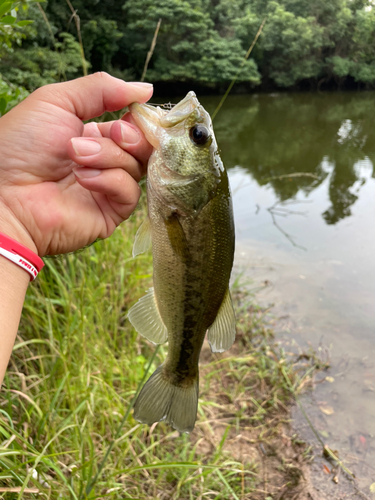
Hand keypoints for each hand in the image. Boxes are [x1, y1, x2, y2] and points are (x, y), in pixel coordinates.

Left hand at [0, 72, 152, 256]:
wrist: (5, 193)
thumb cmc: (21, 146)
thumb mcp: (57, 101)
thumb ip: (101, 89)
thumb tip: (146, 89)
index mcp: (93, 135)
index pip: (132, 126)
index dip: (138, 118)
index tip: (133, 111)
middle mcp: (103, 162)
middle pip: (142, 146)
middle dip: (130, 135)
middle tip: (112, 133)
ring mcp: (108, 188)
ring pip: (136, 166)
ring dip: (108, 155)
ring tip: (76, 156)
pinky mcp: (110, 212)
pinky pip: (130, 192)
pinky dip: (109, 180)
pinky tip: (82, 179)